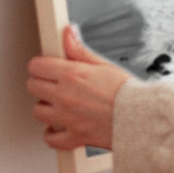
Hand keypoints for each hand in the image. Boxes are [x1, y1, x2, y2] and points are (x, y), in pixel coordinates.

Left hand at [26, 24, 130, 151]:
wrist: (141, 117)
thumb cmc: (127, 92)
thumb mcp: (103, 65)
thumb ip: (79, 50)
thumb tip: (68, 33)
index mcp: (72, 75)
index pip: (37, 66)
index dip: (40, 65)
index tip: (46, 67)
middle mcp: (65, 96)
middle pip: (32, 87)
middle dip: (40, 83)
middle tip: (52, 84)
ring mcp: (67, 118)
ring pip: (37, 112)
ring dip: (45, 107)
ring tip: (57, 104)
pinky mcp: (73, 136)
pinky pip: (50, 139)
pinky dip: (52, 134)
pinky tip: (59, 127)